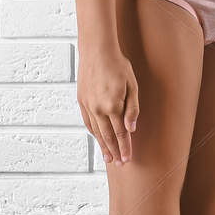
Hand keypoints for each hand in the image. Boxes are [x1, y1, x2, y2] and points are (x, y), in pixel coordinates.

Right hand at [77, 47, 139, 164]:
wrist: (97, 51)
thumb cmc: (118, 65)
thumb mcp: (132, 86)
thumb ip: (132, 109)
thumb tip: (131, 128)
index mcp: (112, 106)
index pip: (120, 133)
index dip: (125, 147)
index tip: (128, 159)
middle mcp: (98, 109)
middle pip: (107, 136)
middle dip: (115, 151)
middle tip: (119, 163)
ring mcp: (88, 105)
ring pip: (96, 131)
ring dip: (102, 145)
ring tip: (108, 157)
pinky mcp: (81, 100)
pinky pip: (87, 121)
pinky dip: (93, 132)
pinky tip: (97, 138)